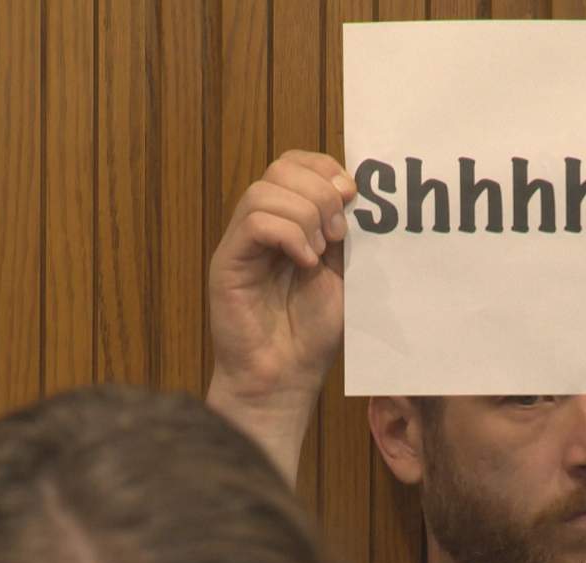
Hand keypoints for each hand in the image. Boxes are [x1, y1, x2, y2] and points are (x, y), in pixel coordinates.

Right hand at [208, 150, 356, 403]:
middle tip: (339, 233)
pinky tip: (304, 262)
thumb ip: (347, 233)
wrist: (286, 375)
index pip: (295, 163)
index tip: (353, 195)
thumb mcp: (343, 272)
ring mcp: (241, 242)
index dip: (325, 167)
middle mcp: (261, 225)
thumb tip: (359, 192)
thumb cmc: (312, 330)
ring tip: (320, 252)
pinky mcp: (227, 261)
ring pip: (264, 191)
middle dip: (320, 191)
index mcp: (289, 220)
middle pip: (280, 168)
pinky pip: (255, 222)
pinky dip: (289, 235)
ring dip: (305, 215)